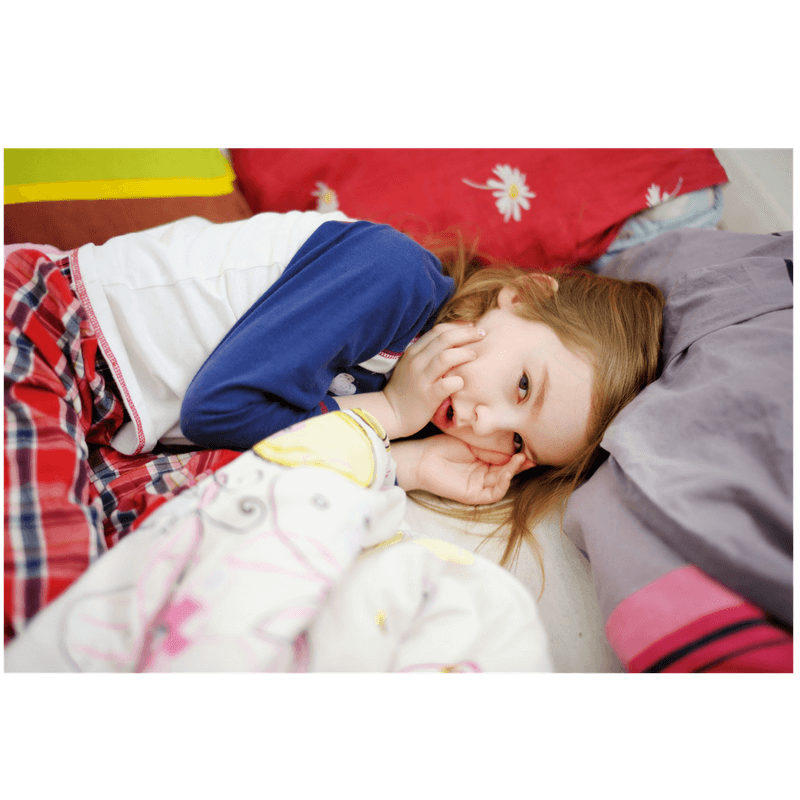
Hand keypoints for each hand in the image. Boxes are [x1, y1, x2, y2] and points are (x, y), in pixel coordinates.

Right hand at [383, 323, 484, 437]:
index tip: (472, 327)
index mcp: (413, 352)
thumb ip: (427, 354)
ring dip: (464, 354)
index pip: (438, 331)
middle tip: (482, 334)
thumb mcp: (411, 366)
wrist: (391, 414)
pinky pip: (447, 384)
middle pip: (445, 339)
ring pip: (446, 357)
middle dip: (467, 334)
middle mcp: (416, 362)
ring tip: (474, 356)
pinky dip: (458, 381)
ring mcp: (421, 379)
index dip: (457, 326)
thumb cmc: (406, 390)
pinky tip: (463, 382)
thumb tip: (452, 344)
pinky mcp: (428, 396)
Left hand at [394, 435, 533, 505]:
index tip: (528, 445)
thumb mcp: (473, 442)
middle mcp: (484, 474)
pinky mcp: (474, 495)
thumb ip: (493, 447)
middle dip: (520, 464)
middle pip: (508, 471)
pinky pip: (494, 493)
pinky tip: (507, 472)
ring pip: (504, 482)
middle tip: (529, 454)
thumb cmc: (443, 446)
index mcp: (484, 460)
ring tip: (519, 459)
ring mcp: (479, 485)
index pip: (506, 458)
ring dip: (513, 472)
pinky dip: (503, 483)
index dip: (518, 454)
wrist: (422, 458)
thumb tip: (516, 446)